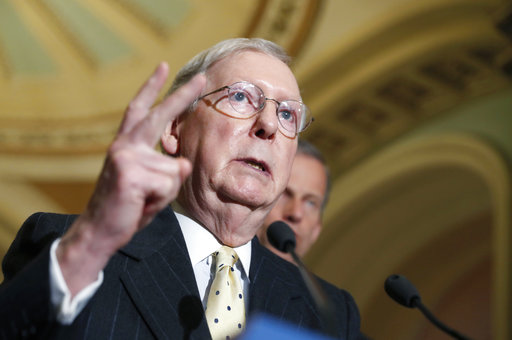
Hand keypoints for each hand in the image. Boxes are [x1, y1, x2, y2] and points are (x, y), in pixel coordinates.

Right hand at [57, 63, 204, 294]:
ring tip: (145, 200)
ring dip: (167, 192)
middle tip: (203, 78)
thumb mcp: (153, 185)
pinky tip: (141, 204)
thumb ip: (169, 170)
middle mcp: (124, 145)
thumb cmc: (128, 208)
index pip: (140, 110)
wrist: (100, 232)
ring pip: (175, 170)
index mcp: (127, 145)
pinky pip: (169, 184)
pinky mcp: (130, 174)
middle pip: (159, 116)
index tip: (164, 66)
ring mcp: (125, 157)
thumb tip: (184, 163)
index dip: (151, 87)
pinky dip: (161, 200)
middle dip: (183, 96)